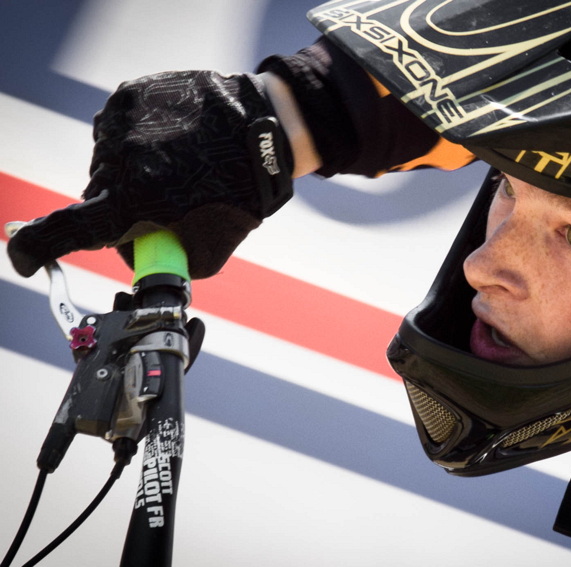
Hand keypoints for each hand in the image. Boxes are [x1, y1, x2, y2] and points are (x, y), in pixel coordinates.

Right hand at [7, 70, 292, 278]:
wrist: (270, 126)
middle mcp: (119, 158)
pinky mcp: (128, 95)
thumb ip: (166, 262)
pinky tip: (173, 142)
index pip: (66, 231)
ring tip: (179, 167)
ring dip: (132, 173)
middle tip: (165, 205)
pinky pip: (118, 131)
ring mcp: (120, 121)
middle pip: (97, 198)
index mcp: (136, 200)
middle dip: (123, 210)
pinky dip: (138, 142)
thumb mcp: (213, 246)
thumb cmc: (246, 190)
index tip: (24, 257)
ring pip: (107, 163)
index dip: (36, 249)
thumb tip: (139, 262)